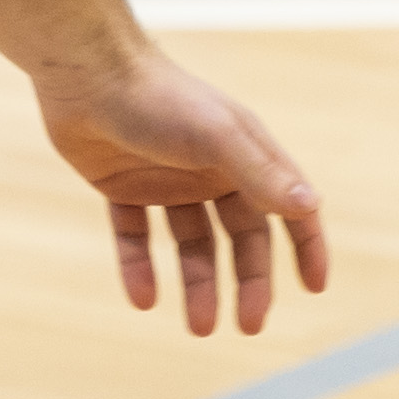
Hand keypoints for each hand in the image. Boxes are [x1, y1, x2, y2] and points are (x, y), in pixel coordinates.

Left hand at [33, 49, 329, 337]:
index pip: (288, 204)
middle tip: (248, 325)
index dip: (305, 243)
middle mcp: (210, 169)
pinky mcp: (123, 187)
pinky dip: (141, 267)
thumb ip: (260, 173)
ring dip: (198, 285)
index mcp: (244, 152)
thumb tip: (309, 207)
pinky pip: (137, 237)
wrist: (84, 70)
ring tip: (200, 328)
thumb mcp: (216, 137)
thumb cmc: (159, 97)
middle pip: (241, 237)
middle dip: (248, 281)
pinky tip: (144, 298)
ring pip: (192, 245)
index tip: (313, 288)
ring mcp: (167, 180)